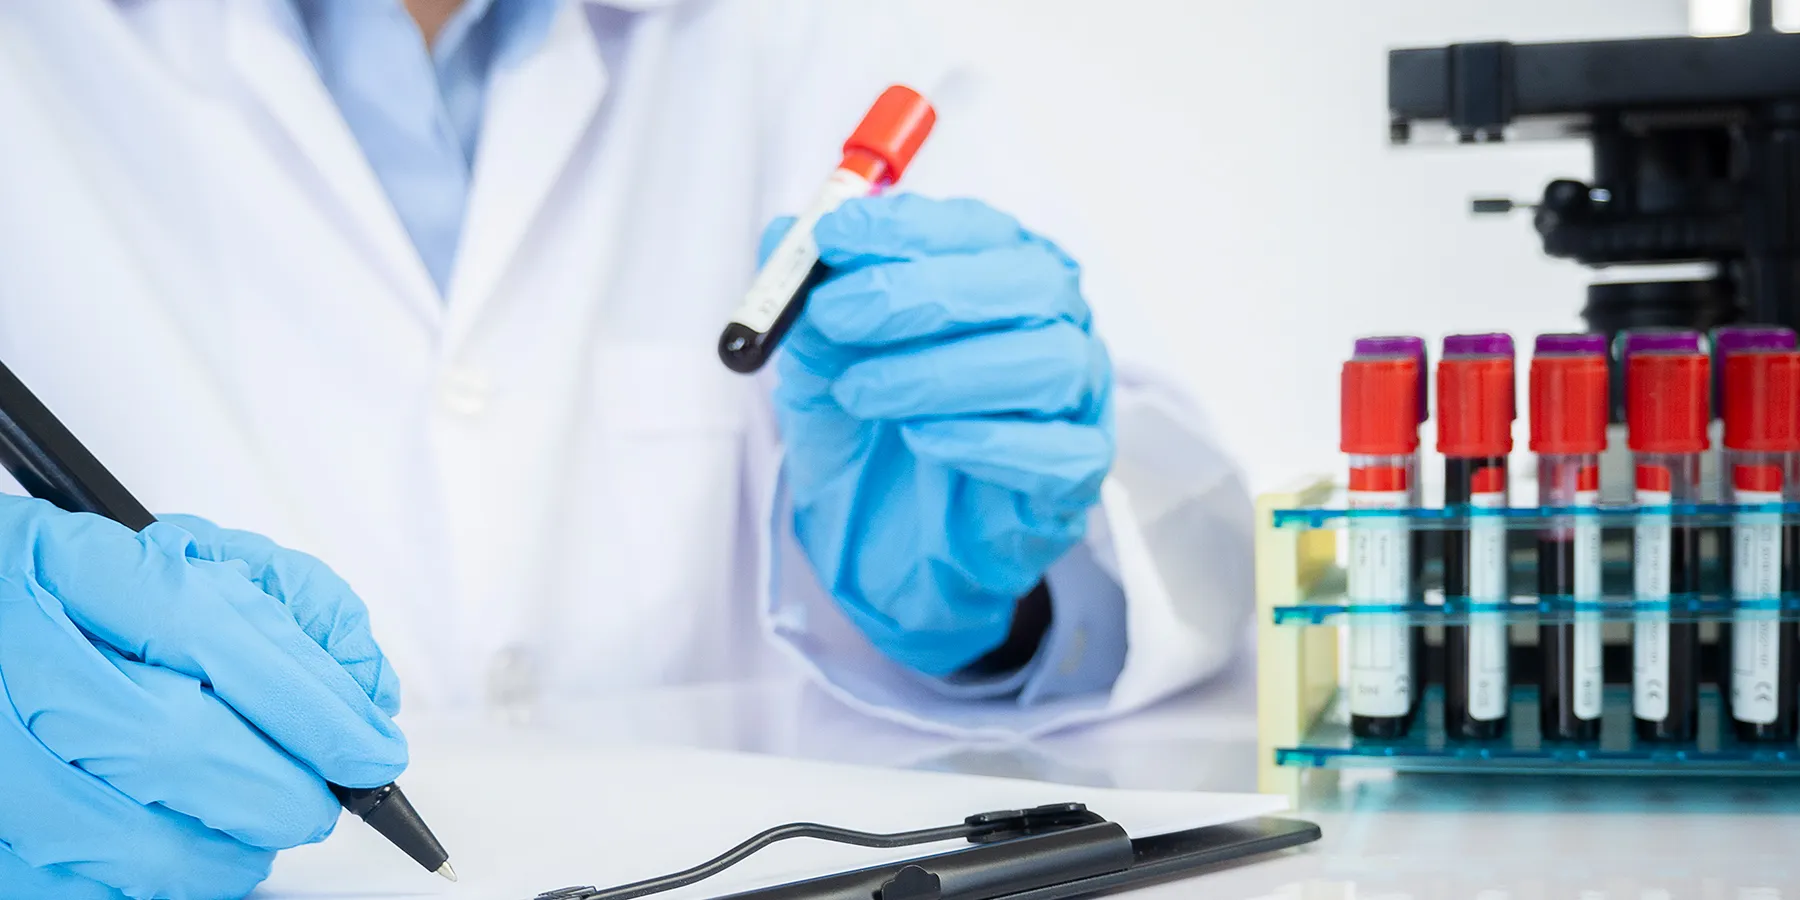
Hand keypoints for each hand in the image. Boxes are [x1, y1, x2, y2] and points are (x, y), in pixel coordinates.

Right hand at [0, 499, 405, 899]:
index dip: (306, 701)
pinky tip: (198, 848)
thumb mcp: (190, 558)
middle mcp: (12, 653)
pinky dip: (167, 884)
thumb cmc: (93, 598)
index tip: (371, 746)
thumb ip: (291, 600)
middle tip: (327, 798)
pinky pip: (81, 889)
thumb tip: (367, 692)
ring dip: (231, 847)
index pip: (207, 629)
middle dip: (280, 787)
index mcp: (65, 564)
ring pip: (130, 833)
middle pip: (171, 742)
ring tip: (267, 824)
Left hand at [766, 194, 1113, 676]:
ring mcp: (1077, 397)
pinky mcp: (1076, 474)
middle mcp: (1054, 323)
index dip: (906, 227)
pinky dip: (987, 442)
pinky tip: (923, 439)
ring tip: (862, 393)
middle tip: (837, 314)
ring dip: (943, 371)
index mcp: (1000, 273)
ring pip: (1051, 362)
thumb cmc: (870, 433)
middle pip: (1030, 283)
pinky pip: (1059, 452)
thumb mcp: (818, 366)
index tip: (833, 239)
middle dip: (923, 292)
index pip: (976, 228)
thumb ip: (807, 306)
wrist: (885, 541)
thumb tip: (780, 241)